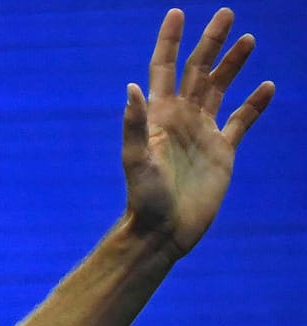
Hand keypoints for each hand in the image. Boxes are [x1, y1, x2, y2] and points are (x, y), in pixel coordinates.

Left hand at [123, 8, 275, 256]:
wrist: (163, 231)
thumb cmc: (144, 199)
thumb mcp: (135, 161)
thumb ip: (134, 125)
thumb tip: (132, 88)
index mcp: (159, 116)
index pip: (164, 69)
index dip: (170, 41)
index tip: (177, 13)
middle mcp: (181, 119)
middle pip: (197, 70)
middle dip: (211, 42)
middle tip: (227, 14)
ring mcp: (202, 133)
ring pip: (220, 89)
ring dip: (233, 65)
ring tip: (248, 39)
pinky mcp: (222, 151)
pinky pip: (241, 121)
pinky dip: (254, 104)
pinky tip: (267, 86)